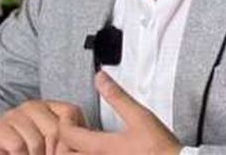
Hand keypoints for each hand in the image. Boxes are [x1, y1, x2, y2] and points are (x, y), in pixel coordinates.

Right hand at [0, 100, 85, 154]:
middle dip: (55, 153)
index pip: (71, 113)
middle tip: (47, 154)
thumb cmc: (30, 151)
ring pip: (38, 142)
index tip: (68, 152)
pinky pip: (19, 147)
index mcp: (50, 107)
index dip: (72, 140)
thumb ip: (69, 142)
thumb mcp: (54, 144)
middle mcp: (32, 106)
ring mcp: (14, 115)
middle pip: (56, 130)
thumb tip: (87, 147)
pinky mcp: (0, 129)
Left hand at [58, 71, 182, 154]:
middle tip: (73, 130)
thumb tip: (101, 78)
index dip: (65, 122)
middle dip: (64, 141)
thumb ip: (117, 96)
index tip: (72, 117)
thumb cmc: (160, 150)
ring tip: (82, 141)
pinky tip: (98, 150)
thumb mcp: (139, 116)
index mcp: (102, 148)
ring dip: (74, 151)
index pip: (67, 135)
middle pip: (65, 153)